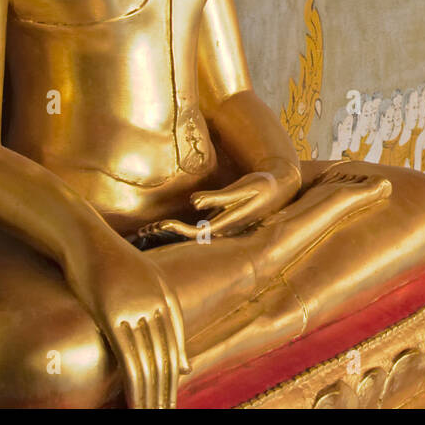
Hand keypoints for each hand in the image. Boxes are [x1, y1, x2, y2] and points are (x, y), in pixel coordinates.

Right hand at [64, 234, 189, 408]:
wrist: (83, 237)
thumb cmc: (108, 263)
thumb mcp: (143, 286)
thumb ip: (165, 322)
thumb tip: (186, 366)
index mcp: (167, 297)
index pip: (175, 347)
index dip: (173, 377)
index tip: (169, 399)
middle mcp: (157, 303)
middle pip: (166, 358)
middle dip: (165, 391)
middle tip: (164, 412)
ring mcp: (136, 308)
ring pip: (150, 361)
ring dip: (151, 393)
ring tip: (151, 412)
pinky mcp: (113, 313)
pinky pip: (129, 355)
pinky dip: (135, 382)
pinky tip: (136, 399)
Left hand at [140, 167, 299, 240]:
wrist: (282, 188)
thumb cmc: (262, 186)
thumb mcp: (243, 188)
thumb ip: (218, 197)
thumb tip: (193, 202)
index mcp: (228, 223)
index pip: (197, 233)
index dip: (176, 231)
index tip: (159, 225)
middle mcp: (224, 229)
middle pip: (191, 238)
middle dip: (168, 236)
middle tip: (143, 232)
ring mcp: (224, 227)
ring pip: (194, 236)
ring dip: (173, 234)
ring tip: (149, 231)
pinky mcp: (223, 221)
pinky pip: (199, 229)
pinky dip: (182, 228)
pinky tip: (167, 227)